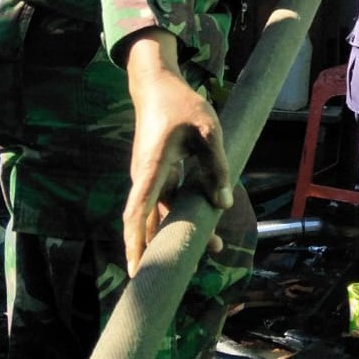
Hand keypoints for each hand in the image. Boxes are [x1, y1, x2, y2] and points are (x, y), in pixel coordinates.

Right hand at [121, 31, 233, 276]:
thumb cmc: (181, 105)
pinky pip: (166, 202)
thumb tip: (223, 204)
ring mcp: (149, 178)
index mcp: (152, 167)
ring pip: (161, 213)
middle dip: (161, 248)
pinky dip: (179, 216)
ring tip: (211, 248)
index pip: (138, 211)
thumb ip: (217, 166)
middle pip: (150, 220)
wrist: (156, 86)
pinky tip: (201, 225)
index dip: (136, 241)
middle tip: (182, 272)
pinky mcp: (157, 175)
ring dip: (177, 232)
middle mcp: (145, 177)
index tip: (136, 268)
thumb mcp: (207, 129)